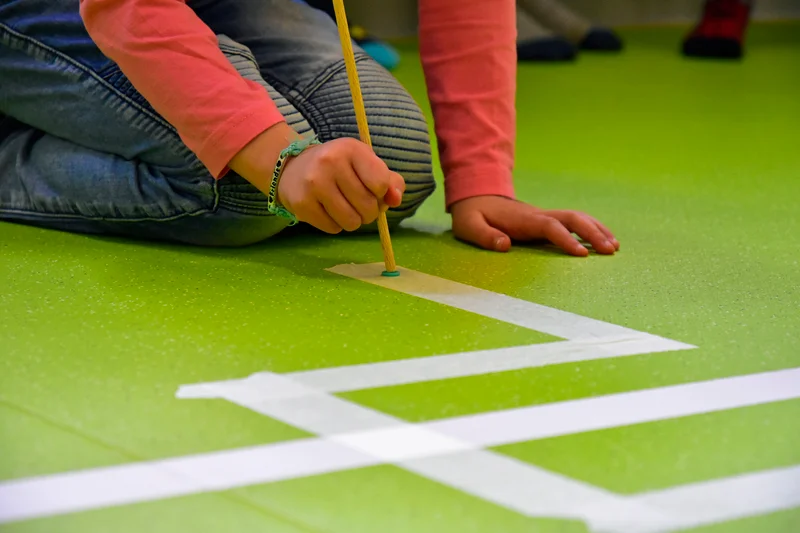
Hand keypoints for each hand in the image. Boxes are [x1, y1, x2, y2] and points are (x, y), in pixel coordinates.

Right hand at [278, 137, 404, 232]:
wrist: (294, 168)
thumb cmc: (340, 167)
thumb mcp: (366, 164)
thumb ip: (390, 182)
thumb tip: (396, 200)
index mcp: (351, 148)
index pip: (381, 184)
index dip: (381, 193)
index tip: (372, 188)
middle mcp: (330, 162)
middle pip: (368, 207)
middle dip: (369, 212)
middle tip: (357, 203)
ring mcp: (314, 183)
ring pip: (351, 222)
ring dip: (353, 221)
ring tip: (343, 208)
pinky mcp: (302, 203)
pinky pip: (333, 229)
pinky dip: (335, 225)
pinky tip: (327, 210)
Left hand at [451, 196, 619, 255]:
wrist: (475, 196)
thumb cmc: (471, 215)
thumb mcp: (469, 226)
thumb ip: (484, 236)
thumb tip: (504, 244)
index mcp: (523, 219)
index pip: (550, 227)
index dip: (567, 240)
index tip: (582, 255)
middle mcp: (538, 215)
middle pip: (572, 219)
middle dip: (593, 233)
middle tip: (611, 251)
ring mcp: (544, 216)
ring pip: (577, 218)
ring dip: (596, 230)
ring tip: (615, 247)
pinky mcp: (545, 221)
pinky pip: (572, 223)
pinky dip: (590, 229)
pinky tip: (602, 241)